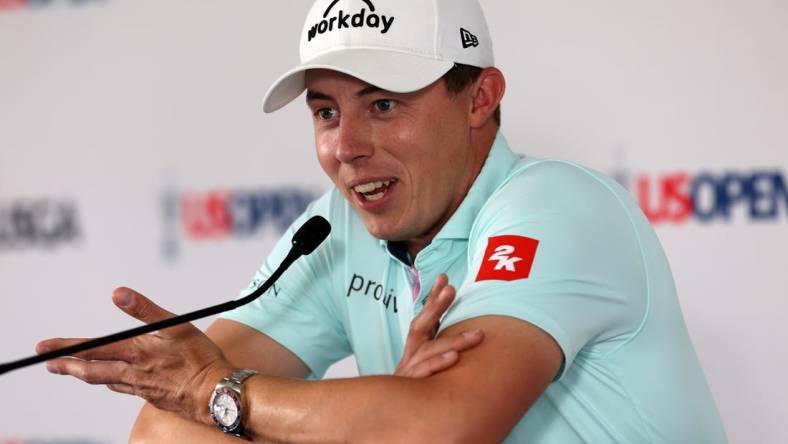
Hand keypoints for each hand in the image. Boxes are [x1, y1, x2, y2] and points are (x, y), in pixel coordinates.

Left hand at [36, 288, 233, 424]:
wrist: (217, 394)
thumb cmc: (201, 359)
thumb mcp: (176, 326)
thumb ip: (145, 310)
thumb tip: (118, 294)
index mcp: (137, 353)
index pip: (93, 350)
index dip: (67, 348)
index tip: (45, 348)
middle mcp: (134, 373)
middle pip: (91, 372)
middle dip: (68, 367)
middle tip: (50, 364)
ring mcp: (142, 388)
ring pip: (106, 381)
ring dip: (86, 375)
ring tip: (75, 371)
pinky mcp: (152, 397)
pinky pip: (125, 389)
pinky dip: (112, 382)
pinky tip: (114, 381)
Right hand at [395, 274, 483, 377]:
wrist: (387, 411)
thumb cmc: (414, 381)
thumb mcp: (423, 360)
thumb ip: (436, 342)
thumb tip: (458, 329)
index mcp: (415, 345)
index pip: (424, 317)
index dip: (433, 298)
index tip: (444, 278)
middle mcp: (411, 353)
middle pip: (421, 325)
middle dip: (435, 306)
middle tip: (450, 289)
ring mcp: (410, 368)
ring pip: (429, 350)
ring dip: (453, 339)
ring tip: (477, 334)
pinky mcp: (411, 385)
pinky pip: (425, 373)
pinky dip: (438, 364)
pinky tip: (454, 358)